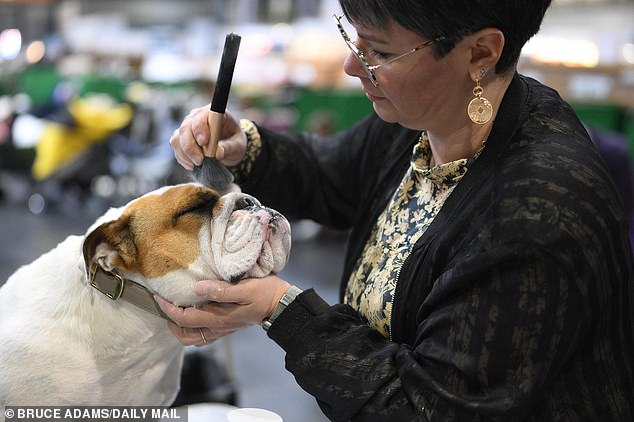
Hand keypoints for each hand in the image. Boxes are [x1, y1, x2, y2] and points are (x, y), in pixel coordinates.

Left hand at [155, 275, 290, 345]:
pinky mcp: (226, 328)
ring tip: (175, 310)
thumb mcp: (246, 288)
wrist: (281, 306)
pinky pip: (202, 336)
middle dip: (170, 320)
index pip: (184, 318)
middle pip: (184, 334)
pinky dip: (191, 328)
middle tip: (165, 303)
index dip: (168, 309)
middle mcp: (217, 328)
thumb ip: (222, 290)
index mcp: (218, 318)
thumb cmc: (265, 293)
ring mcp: (221, 330)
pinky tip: (193, 314)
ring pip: (192, 338)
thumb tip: (198, 288)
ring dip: (180, 327)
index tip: (158, 295)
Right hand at [169, 106, 246, 170]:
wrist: (230, 146)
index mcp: (213, 114)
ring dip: (185, 154)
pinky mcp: (181, 138)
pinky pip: (176, 147)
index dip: (200, 129)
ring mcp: (187, 127)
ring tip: (198, 164)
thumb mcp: (238, 145)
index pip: (201, 117)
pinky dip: (183, 158)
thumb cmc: (234, 141)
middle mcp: (197, 117)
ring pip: (178, 138)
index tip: (204, 142)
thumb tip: (218, 153)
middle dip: (190, 147)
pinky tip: (193, 164)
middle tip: (200, 161)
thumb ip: (229, 147)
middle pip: (185, 128)